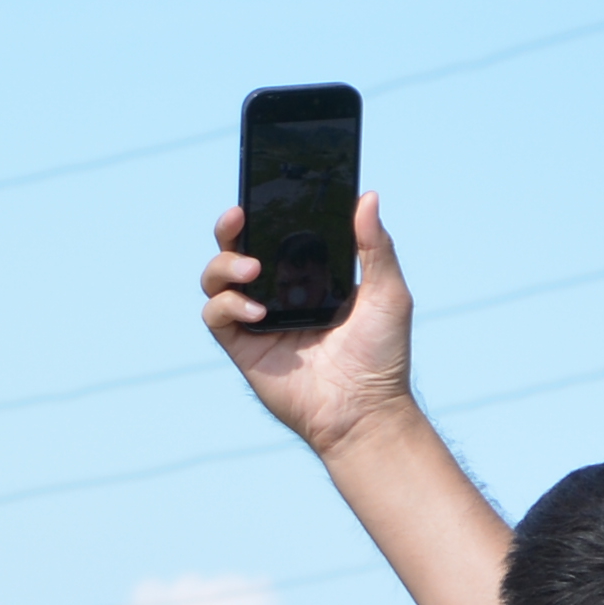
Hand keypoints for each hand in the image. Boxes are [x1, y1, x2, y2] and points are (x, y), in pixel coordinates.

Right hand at [199, 186, 424, 458]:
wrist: (364, 410)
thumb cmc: (381, 356)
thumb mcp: (388, 293)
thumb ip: (376, 246)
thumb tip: (368, 196)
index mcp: (308, 274)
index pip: (275, 233)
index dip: (261, 211)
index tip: (260, 193)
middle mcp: (277, 292)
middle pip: (236, 248)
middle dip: (229, 228)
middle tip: (239, 217)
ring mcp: (255, 319)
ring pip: (215, 278)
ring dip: (224, 265)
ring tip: (252, 270)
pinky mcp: (241, 346)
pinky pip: (215, 315)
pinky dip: (228, 305)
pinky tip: (257, 313)